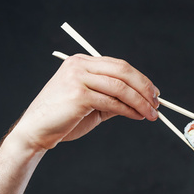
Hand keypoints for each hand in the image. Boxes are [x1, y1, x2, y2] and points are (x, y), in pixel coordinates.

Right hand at [12, 54, 159, 150]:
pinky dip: (128, 110)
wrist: (36, 131)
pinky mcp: (78, 95)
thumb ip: (112, 99)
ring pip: (120, 87)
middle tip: (157, 103)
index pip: (119, 66)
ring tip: (151, 114)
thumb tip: (140, 102)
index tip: (154, 93)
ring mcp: (78, 78)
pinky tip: (137, 116)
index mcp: (81, 62)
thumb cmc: (63, 119)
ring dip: (140, 101)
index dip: (140, 79)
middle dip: (144, 88)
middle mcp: (79, 65)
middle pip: (123, 71)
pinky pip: (112, 102)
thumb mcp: (92, 105)